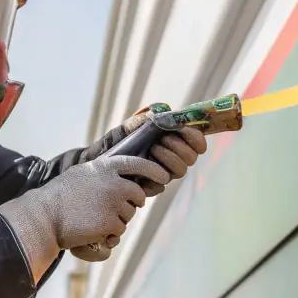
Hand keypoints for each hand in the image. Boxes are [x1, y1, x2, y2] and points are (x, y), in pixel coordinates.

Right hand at [0, 155, 169, 279]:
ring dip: (117, 219)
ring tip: (93, 218)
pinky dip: (108, 233)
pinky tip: (92, 229)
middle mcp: (114, 182)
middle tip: (112, 208)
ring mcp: (113, 203)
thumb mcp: (83, 174)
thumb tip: (125, 176)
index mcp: (106, 167)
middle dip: (131, 204)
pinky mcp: (110, 222)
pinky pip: (119, 230)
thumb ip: (104, 172)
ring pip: (129, 214)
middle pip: (138, 195)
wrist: (45, 216)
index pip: (140, 165)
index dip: (154, 171)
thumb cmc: (60, 196)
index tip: (164, 178)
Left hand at [83, 104, 208, 195]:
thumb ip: (142, 120)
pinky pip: (162, 185)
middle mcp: (173, 159)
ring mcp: (164, 173)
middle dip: (179, 146)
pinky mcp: (153, 186)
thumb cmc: (117, 142)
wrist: (100, 160)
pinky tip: (143, 165)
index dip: (196, 137)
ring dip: (169, 157)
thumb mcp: (127, 128)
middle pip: (192, 158)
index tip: (182, 129)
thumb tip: (156, 111)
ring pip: (181, 171)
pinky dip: (155, 174)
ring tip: (152, 149)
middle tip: (161, 140)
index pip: (198, 143)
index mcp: (174, 142)